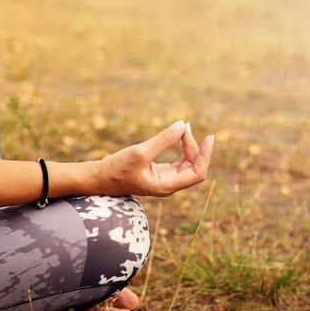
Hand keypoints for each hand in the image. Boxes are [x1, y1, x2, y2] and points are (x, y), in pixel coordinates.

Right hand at [96, 120, 213, 196]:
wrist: (101, 178)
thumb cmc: (118, 168)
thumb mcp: (140, 152)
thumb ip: (162, 140)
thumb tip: (182, 124)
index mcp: (167, 186)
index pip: (197, 173)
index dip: (205, 155)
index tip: (209, 137)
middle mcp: (169, 185)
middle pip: (194, 166)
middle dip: (193, 146)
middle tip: (184, 126)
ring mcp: (166, 179)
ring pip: (188, 162)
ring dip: (188, 145)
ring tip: (183, 127)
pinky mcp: (161, 173)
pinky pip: (179, 161)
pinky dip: (181, 147)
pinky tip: (178, 135)